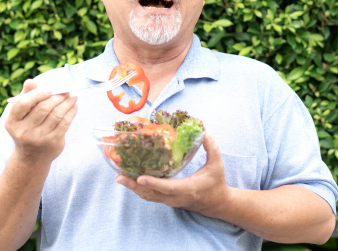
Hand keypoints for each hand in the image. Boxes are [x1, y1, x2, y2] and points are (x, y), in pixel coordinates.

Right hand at [5, 79, 77, 163]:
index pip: (23, 103)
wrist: (32, 158)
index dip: (38, 93)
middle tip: (66, 91)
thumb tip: (30, 81)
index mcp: (12, 122)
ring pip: (57, 114)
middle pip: (43, 108)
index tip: (49, 90)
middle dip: (57, 97)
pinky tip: (74, 107)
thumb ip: (26, 97)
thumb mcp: (21, 116)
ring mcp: (39, 138)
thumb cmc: (27, 129)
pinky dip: (71, 112)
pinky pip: (65, 122)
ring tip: (73, 97)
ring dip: (67, 102)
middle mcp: (24, 131)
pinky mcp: (53, 142)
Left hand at [116, 133, 230, 216]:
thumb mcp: (217, 165)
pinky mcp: (168, 200)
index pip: (168, 187)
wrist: (217, 204)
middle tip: (120, 177)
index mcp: (187, 189)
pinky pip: (151, 196)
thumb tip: (206, 133)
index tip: (140, 178)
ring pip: (148, 196)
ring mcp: (171, 201)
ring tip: (120, 178)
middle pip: (151, 194)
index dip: (153, 183)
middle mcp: (176, 197)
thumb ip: (212, 149)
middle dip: (134, 186)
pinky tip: (131, 181)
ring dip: (134, 188)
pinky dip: (140, 190)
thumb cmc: (216, 184)